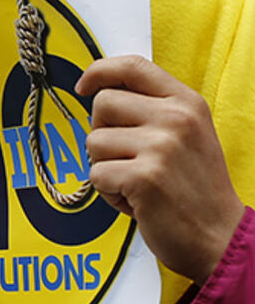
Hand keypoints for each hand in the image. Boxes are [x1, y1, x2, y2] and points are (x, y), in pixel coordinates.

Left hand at [76, 55, 245, 282]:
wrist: (221, 237)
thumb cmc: (194, 186)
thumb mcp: (187, 133)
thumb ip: (152, 107)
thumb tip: (98, 88)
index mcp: (187, 103)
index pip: (132, 65)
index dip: (99, 71)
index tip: (83, 86)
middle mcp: (176, 119)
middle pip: (102, 103)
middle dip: (103, 132)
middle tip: (129, 158)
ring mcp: (161, 147)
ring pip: (93, 141)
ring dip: (106, 166)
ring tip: (138, 183)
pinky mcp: (144, 177)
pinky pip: (96, 174)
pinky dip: (108, 191)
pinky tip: (136, 201)